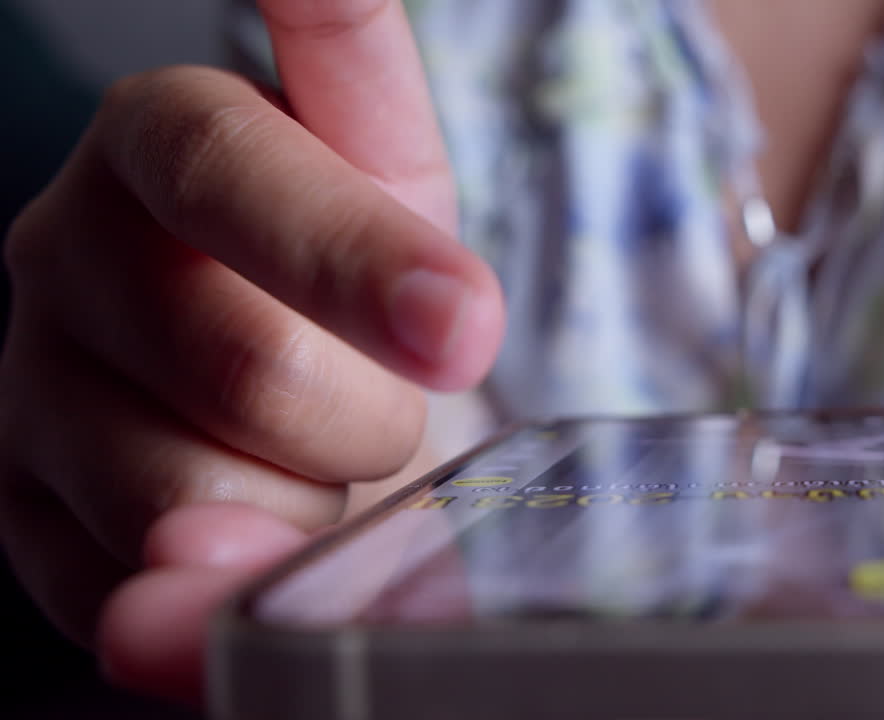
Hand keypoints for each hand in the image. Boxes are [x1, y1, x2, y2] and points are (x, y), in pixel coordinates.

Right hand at [0, 0, 502, 701]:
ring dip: (307, 494)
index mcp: (163, 140)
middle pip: (240, 361)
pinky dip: (240, 570)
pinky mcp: (24, 510)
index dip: (347, 252)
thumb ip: (360, 88)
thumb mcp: (382, 158)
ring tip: (316, 451)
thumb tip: (352, 69)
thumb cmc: (355, 264)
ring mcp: (32, 386)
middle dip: (368, 409)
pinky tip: (263, 514)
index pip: (222, 161)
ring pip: (191, 497)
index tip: (460, 322)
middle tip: (391, 395)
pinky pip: (143, 586)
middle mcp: (72, 250)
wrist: (296, 377)